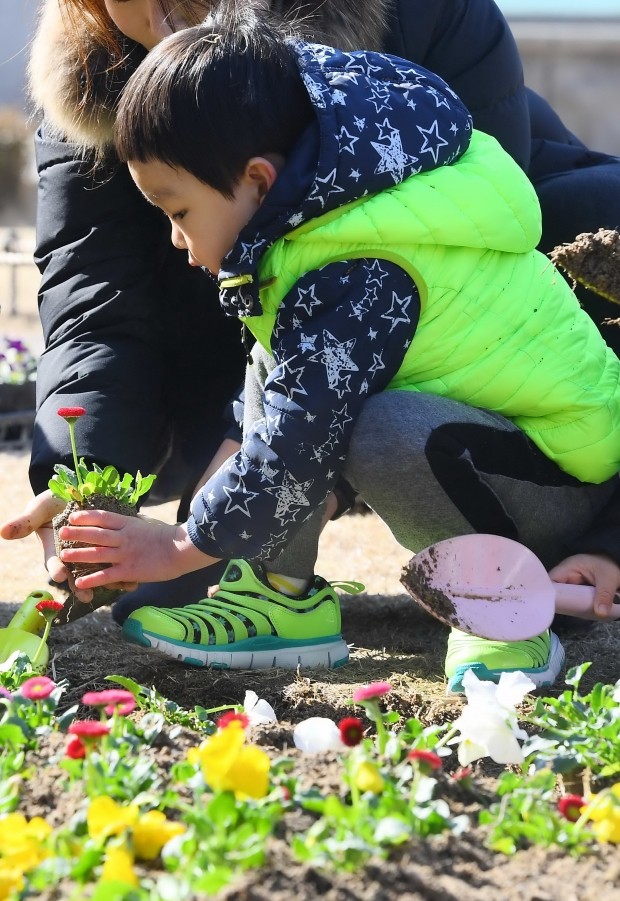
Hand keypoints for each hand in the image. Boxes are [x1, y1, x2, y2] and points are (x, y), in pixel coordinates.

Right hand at [0, 490, 138, 602]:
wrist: (76, 495)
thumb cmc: (54, 504)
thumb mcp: (38, 509)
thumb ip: (25, 522)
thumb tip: (3, 531)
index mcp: (54, 550)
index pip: (53, 563)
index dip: (56, 568)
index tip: (60, 574)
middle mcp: (71, 557)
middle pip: (75, 575)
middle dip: (79, 585)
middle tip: (85, 595)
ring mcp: (89, 555)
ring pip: (95, 573)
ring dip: (102, 583)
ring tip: (111, 590)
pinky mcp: (106, 549)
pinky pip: (113, 564)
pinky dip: (120, 574)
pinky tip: (129, 582)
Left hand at [56, 508, 218, 589]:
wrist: (182, 549)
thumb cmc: (168, 536)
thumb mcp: (148, 524)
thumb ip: (133, 523)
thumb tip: (124, 520)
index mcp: (129, 524)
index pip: (103, 517)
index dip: (87, 516)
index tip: (73, 516)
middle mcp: (124, 538)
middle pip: (96, 534)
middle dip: (77, 533)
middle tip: (62, 533)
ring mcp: (126, 554)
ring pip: (97, 554)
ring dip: (79, 554)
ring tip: (64, 555)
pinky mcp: (130, 571)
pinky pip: (107, 575)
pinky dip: (92, 579)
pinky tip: (80, 582)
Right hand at [548, 553, 619, 618]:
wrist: (619, 563)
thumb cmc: (610, 565)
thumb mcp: (608, 579)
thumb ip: (604, 594)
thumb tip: (600, 613)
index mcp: (568, 568)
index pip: (551, 581)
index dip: (548, 593)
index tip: (550, 606)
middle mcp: (567, 576)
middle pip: (556, 591)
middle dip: (560, 603)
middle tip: (564, 613)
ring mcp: (573, 584)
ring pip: (565, 597)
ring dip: (569, 606)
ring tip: (572, 614)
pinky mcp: (579, 591)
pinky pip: (574, 600)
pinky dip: (576, 606)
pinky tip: (579, 613)